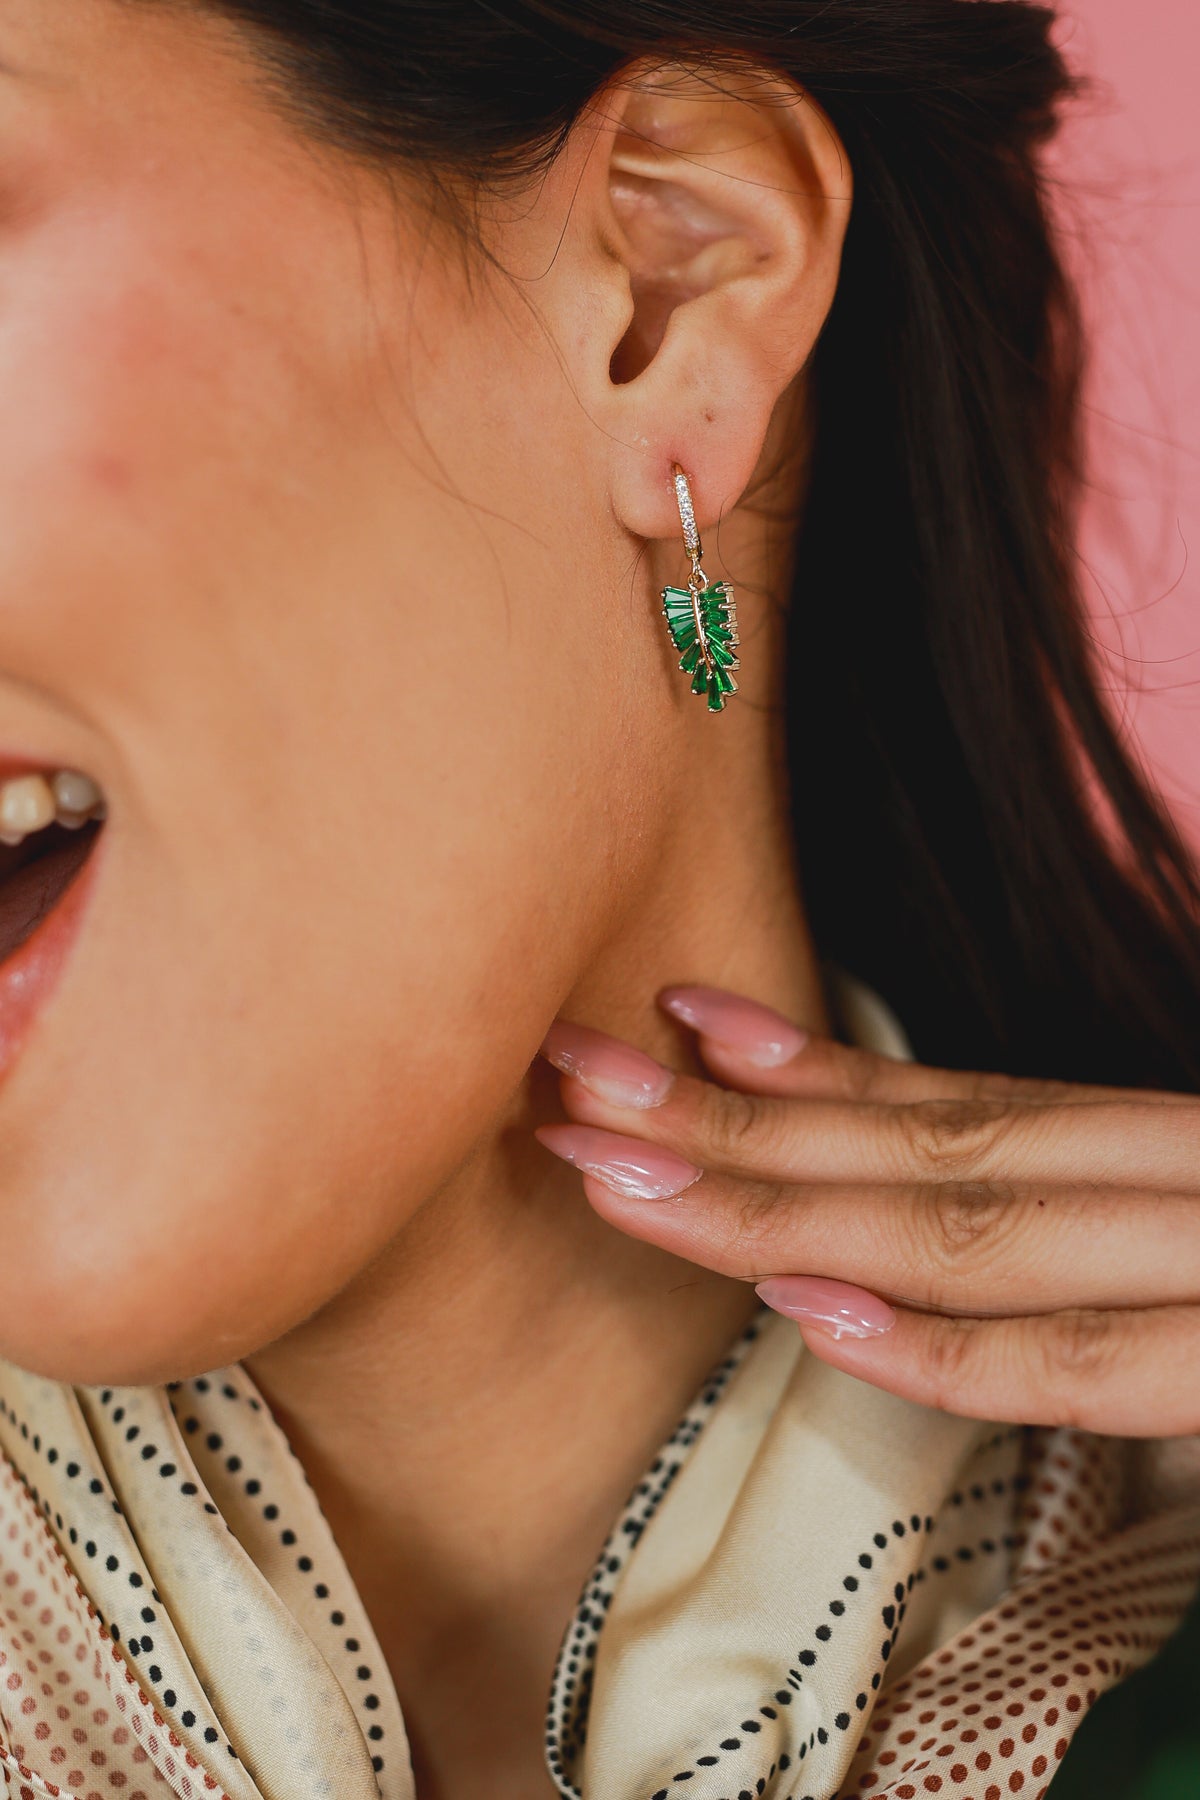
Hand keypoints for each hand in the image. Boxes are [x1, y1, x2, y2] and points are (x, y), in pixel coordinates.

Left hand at [534, 985, 1199, 1435]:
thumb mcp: (1191, 1239)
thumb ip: (1081, 1226)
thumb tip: (886, 1247)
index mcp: (1155, 1153)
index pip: (955, 1104)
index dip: (805, 1066)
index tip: (671, 1016)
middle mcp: (1171, 1179)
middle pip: (924, 1146)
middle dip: (730, 1122)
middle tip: (574, 1087)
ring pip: (965, 1231)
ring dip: (781, 1207)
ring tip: (621, 1181)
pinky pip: (1079, 1364)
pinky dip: (941, 1343)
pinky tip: (805, 1311)